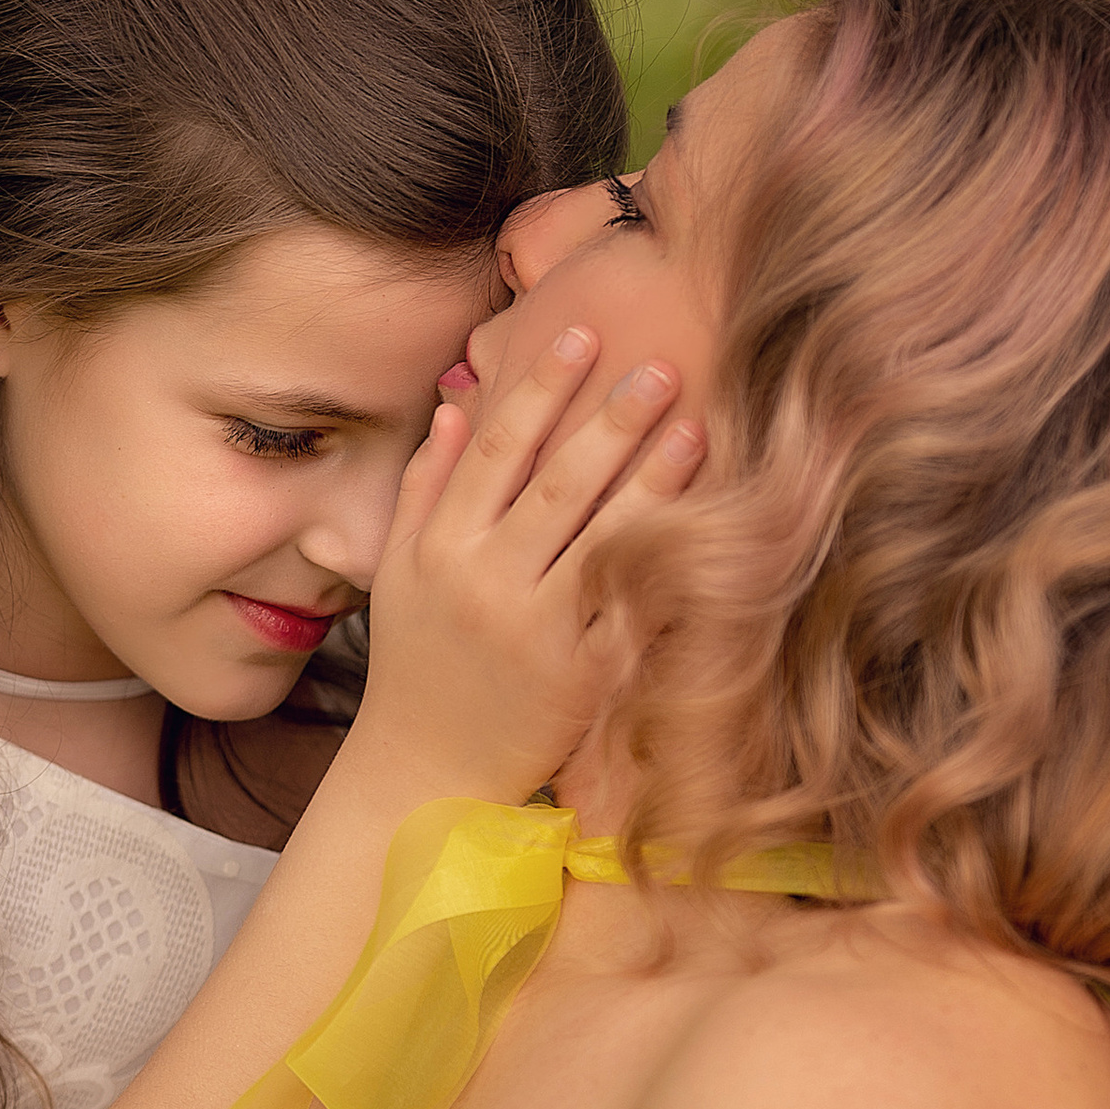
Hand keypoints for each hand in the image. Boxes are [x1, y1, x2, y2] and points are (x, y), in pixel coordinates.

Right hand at [351, 323, 702, 801]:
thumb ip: (426, 489)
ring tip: (694, 425)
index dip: (538, 388)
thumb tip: (460, 407)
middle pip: (554, 484)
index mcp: (439, 550)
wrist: (420, 776)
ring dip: (651, 478)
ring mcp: (533, 631)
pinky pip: (630, 610)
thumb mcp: (401, 576)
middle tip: (660, 366)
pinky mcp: (579, 678)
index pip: (495, 452)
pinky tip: (708, 526)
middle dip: (608, 420)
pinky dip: (667, 566)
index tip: (580, 332)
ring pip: (600, 539)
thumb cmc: (416, 669)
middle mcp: (483, 583)